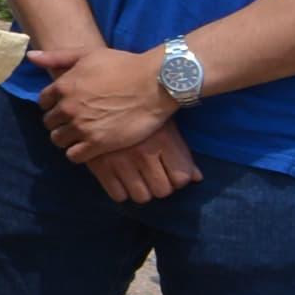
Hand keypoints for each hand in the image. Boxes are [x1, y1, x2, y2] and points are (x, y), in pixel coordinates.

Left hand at [39, 42, 174, 164]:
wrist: (155, 83)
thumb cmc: (124, 65)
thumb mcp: (87, 54)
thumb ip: (57, 57)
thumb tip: (31, 56)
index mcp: (63, 86)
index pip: (43, 102)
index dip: (53, 105)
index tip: (65, 106)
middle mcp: (68, 108)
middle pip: (50, 123)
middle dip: (59, 122)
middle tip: (75, 122)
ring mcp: (82, 127)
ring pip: (58, 140)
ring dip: (67, 139)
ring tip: (81, 136)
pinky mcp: (98, 144)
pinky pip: (74, 156)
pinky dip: (78, 153)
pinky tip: (89, 148)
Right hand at [81, 124, 202, 203]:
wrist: (97, 98)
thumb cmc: (138, 112)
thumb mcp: (163, 126)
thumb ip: (182, 153)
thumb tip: (197, 178)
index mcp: (162, 140)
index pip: (182, 178)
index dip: (178, 178)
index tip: (170, 171)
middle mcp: (143, 153)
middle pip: (162, 191)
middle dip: (160, 185)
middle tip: (153, 175)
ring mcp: (120, 161)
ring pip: (141, 196)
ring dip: (141, 190)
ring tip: (136, 178)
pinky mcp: (99, 166)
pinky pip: (118, 195)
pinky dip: (120, 190)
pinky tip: (120, 178)